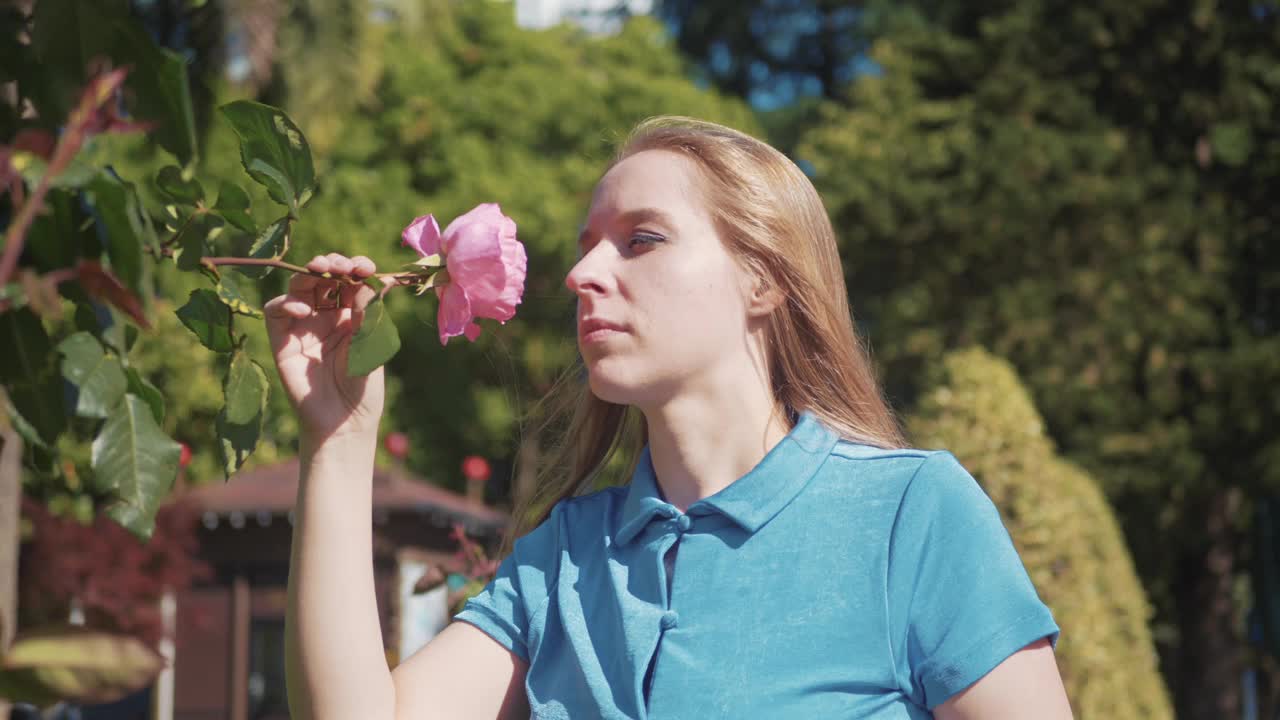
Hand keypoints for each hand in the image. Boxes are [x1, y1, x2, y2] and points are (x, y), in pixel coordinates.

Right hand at [263, 253, 384, 444]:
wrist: (343, 422)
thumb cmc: (363, 386)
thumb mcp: (370, 344)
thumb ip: (366, 312)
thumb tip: (366, 278)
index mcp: (353, 315)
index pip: (350, 280)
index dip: (356, 268)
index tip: (365, 267)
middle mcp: (327, 316)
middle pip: (323, 278)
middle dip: (331, 264)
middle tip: (340, 265)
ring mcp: (304, 326)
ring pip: (298, 288)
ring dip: (307, 274)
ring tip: (320, 271)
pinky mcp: (282, 340)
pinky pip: (276, 311)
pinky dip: (286, 302)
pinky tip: (304, 309)